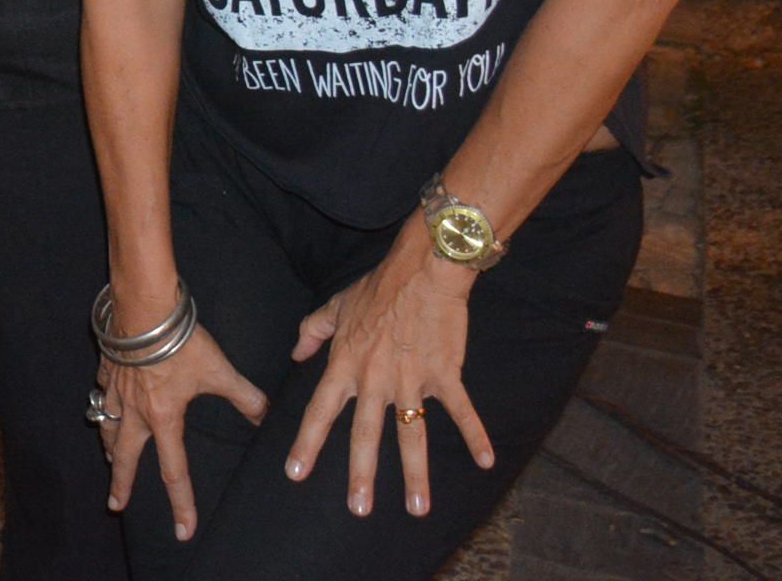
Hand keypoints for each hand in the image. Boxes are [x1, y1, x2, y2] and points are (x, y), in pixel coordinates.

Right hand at [102, 329, 269, 541]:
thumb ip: (243, 395)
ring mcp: (116, 390)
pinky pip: (102, 394)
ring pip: (108, 427)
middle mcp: (136, 412)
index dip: (181, 503)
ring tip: (109, 459)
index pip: (175, 471)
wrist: (144, 307)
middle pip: (126, 457)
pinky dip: (102, 404)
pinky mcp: (107, 369)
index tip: (183, 530)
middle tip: (116, 505)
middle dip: (121, 484)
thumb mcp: (218, 369)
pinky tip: (103, 405)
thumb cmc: (181, 341)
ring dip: (109, 447)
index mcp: (164, 418)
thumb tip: (265, 414)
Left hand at [283, 228, 490, 519]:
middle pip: (365, 435)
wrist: (421, 271)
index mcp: (345, 365)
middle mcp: (374, 379)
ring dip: (416, 474)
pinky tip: (486, 461)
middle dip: (361, 475)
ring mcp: (410, 380)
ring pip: (411, 435)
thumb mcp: (335, 306)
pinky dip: (476, 435)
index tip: (295, 473)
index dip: (306, 442)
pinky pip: (461, 411)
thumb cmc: (377, 288)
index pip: (320, 410)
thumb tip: (296, 352)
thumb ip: (312, 331)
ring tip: (419, 508)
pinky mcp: (444, 374)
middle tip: (359, 510)